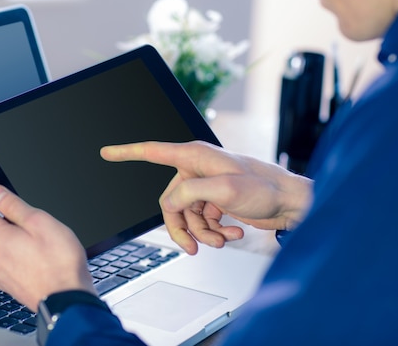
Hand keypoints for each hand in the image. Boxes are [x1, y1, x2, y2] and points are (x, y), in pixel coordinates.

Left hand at [0, 185, 95, 310]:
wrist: (66, 299)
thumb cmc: (58, 262)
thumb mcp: (39, 221)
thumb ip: (13, 205)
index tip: (8, 196)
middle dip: (10, 220)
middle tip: (36, 226)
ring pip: (0, 244)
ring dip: (15, 239)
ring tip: (40, 246)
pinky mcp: (5, 283)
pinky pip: (6, 261)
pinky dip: (18, 256)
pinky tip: (38, 260)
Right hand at [101, 141, 310, 253]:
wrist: (291, 203)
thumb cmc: (265, 187)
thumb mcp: (223, 189)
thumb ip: (188, 194)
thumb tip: (169, 204)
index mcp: (194, 156)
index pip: (152, 151)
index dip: (127, 152)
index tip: (107, 152)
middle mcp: (197, 169)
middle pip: (170, 203)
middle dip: (183, 227)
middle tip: (194, 246)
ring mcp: (206, 187)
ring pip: (186, 217)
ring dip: (203, 233)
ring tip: (224, 239)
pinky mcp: (216, 201)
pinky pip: (202, 221)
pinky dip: (215, 232)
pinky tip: (233, 233)